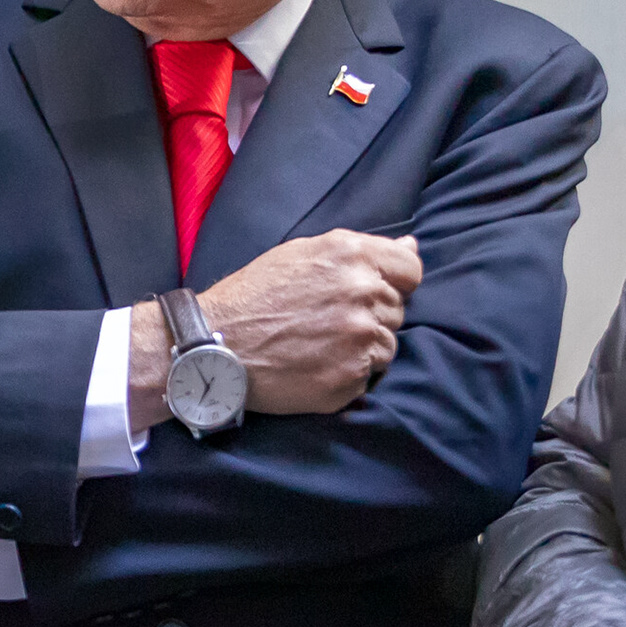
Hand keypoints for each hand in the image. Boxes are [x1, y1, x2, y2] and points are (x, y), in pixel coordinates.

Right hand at [133, 230, 422, 423]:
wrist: (213, 344)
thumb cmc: (254, 296)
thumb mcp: (303, 254)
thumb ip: (363, 250)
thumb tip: (412, 247)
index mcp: (352, 255)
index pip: (412, 270)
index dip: (395, 283)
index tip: (369, 294)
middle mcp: (362, 294)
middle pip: (397, 311)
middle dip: (370, 317)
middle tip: (324, 323)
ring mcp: (359, 339)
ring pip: (386, 347)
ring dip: (360, 349)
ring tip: (317, 347)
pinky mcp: (350, 378)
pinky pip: (368, 378)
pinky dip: (346, 376)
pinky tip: (313, 367)